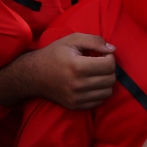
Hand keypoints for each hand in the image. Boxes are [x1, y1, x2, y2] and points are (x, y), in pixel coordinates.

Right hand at [0, 33, 115, 108]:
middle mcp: (78, 85)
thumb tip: (112, 49)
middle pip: (110, 79)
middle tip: (100, 63)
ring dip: (106, 81)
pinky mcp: (75, 106)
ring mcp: (76, 98)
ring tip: (96, 73)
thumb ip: (94, 40)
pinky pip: (99, 102)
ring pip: (107, 92)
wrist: (33, 75)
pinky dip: (99, 92)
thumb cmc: (54, 54)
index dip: (110, 57)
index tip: (102, 54)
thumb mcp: (72, 40)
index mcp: (77, 67)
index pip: (109, 65)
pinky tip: (91, 83)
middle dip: (109, 69)